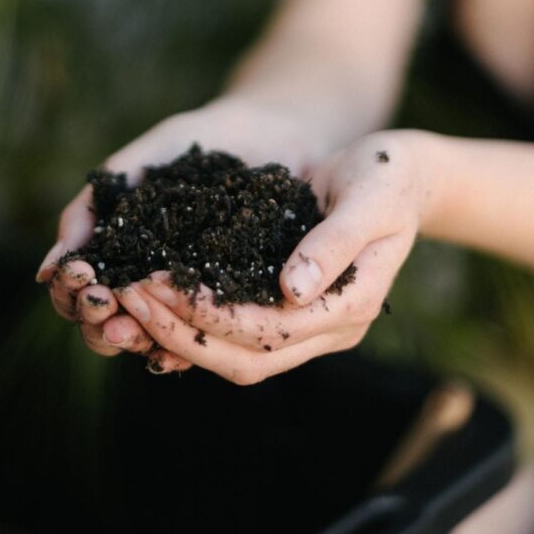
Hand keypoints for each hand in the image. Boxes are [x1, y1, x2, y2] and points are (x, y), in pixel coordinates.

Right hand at [36, 95, 313, 365]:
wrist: (281, 130)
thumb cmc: (208, 137)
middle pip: (107, 326)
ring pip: (151, 339)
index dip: (71, 292)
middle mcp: (153, 282)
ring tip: (131, 329)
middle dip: (98, 323)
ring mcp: (193, 296)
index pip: (80, 292)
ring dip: (134, 339)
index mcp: (123, 250)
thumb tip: (46, 268)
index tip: (79, 276)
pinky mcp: (238, 304)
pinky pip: (206, 335)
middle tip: (104, 304)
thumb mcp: (146, 158)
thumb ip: (96, 204)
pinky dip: (184, 347)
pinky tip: (176, 348)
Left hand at [125, 130, 426, 379]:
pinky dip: (195, 324)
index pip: (270, 331)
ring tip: (133, 295)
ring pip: (237, 355)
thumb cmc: (387, 175)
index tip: (161, 284)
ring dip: (181, 333)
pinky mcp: (292, 310)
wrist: (402, 177)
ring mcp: (311, 326)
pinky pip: (237, 334)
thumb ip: (334, 243)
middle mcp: (330, 329)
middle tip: (130, 293)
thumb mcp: (369, 197)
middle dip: (182, 332)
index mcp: (351, 306)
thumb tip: (290, 291)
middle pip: (246, 358)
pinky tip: (158, 298)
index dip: (211, 315)